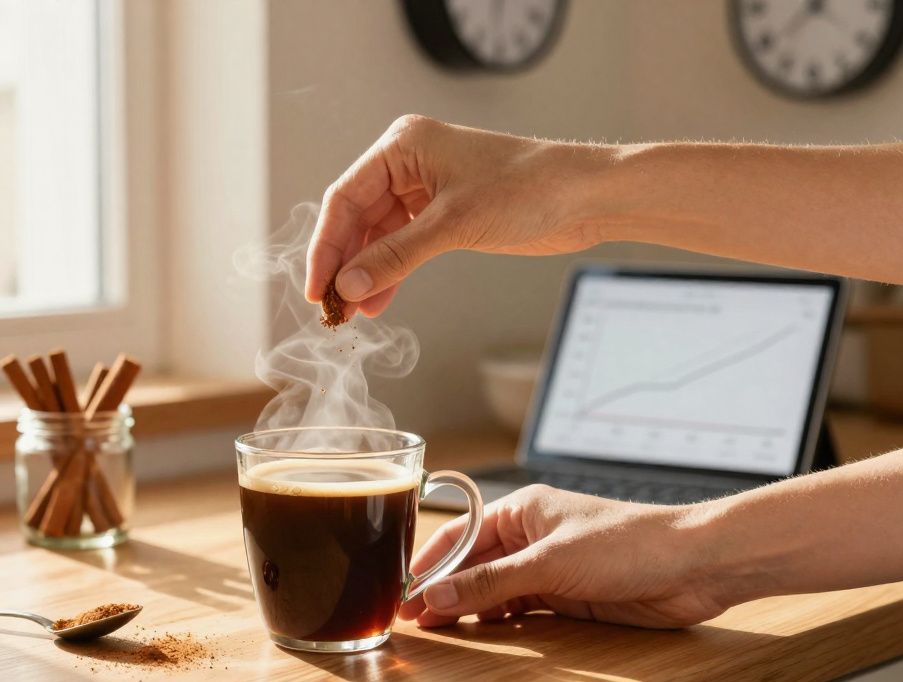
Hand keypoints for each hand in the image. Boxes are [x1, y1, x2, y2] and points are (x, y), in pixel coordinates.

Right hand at [305, 115, 607, 316]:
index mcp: (402, 145)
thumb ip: (395, 256)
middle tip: (332, 308)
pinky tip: (379, 302)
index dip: (326, 246)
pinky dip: (390, 272)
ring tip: (354, 314)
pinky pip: (402, 245)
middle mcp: (408, 163)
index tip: (317, 288)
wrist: (585, 196)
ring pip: (377, 236)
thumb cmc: (528, 188)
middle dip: (345, 264)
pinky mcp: (443, 214)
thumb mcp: (452, 224)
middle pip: (356, 218)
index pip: (344, 198)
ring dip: (366, 273)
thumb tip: (348, 287)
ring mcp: (425, 189)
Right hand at [400, 484, 732, 628]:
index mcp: (523, 510)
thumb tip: (441, 594)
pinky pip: (520, 608)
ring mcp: (549, 567)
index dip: (430, 563)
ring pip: (494, 589)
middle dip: (444, 588)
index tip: (406, 589)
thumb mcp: (550, 563)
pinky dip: (497, 620)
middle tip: (413, 618)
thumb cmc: (629, 542)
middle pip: (474, 564)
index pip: (461, 534)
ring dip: (469, 607)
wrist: (692, 566)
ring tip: (438, 629)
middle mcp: (532, 536)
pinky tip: (480, 632)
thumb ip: (493, 582)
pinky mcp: (567, 595)